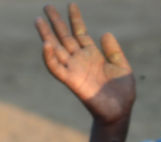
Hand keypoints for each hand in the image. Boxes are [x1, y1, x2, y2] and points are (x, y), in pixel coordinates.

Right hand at [36, 3, 134, 124]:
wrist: (119, 112)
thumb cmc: (122, 92)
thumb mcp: (121, 66)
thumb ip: (113, 50)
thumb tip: (105, 33)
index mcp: (92, 55)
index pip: (80, 33)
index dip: (76, 19)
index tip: (71, 4)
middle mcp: (81, 61)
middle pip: (64, 37)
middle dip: (56, 22)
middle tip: (47, 6)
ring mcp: (74, 70)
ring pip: (56, 49)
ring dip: (47, 35)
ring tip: (38, 20)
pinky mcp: (71, 82)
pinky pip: (57, 68)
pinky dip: (49, 57)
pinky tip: (46, 44)